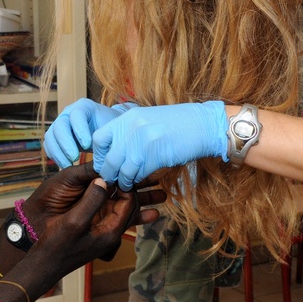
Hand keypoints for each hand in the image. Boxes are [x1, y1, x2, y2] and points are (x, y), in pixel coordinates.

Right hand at [20, 164, 164, 280]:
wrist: (42, 265)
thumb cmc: (57, 245)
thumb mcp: (74, 221)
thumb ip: (92, 200)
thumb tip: (104, 180)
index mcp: (111, 231)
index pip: (130, 203)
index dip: (127, 185)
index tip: (117, 170)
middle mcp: (111, 231)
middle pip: (131, 206)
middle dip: (134, 188)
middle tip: (130, 168)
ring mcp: (103, 230)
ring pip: (121, 207)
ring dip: (128, 192)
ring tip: (143, 179)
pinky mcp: (93, 227)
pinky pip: (108, 210)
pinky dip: (113, 197)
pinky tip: (111, 185)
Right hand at [43, 98, 134, 167]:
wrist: (106, 130)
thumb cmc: (110, 129)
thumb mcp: (112, 129)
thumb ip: (107, 137)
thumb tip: (104, 153)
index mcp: (84, 107)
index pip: (76, 115)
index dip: (80, 130)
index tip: (87, 145)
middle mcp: (68, 113)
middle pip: (60, 125)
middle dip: (66, 143)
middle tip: (75, 158)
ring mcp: (60, 124)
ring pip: (51, 136)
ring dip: (58, 152)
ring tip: (69, 165)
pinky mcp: (55, 136)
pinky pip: (49, 145)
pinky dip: (55, 156)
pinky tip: (64, 165)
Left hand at [91, 101, 228, 190]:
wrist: (204, 125)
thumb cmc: (177, 124)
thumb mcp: (147, 119)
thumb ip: (129, 132)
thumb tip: (113, 150)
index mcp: (127, 117)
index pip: (99, 138)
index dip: (98, 155)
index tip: (104, 163)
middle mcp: (132, 127)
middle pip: (109, 158)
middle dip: (109, 173)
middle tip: (112, 179)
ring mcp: (144, 141)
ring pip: (122, 169)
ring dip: (123, 180)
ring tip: (125, 184)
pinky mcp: (156, 155)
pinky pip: (139, 173)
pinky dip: (137, 180)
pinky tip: (139, 181)